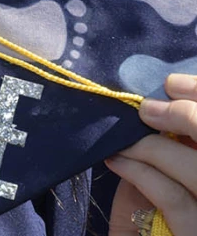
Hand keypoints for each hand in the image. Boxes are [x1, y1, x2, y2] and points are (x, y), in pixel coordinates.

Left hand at [105, 73, 196, 234]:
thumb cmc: (148, 218)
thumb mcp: (160, 180)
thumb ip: (167, 151)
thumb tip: (155, 111)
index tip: (173, 85)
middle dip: (188, 116)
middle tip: (147, 107)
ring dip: (156, 147)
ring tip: (125, 142)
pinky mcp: (194, 235)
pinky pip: (173, 197)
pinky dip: (142, 173)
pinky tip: (118, 162)